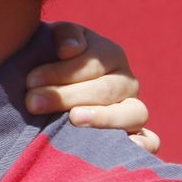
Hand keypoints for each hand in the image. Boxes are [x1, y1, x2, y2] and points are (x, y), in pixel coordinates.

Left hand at [25, 21, 157, 152]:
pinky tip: (119, 146)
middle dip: (66, 96)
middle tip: (33, 102)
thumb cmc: (51, 58)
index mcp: (110, 55)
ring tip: (73, 118)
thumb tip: (69, 50)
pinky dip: (142, 144)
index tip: (30, 81)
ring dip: (103, 118)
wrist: (49, 83)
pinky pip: (150, 141)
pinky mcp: (137, 135)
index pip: (90, 64)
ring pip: (133, 113)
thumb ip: (64, 35)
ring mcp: (134, 109)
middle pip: (105, 90)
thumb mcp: (54, 38)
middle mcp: (127, 82)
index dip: (60, 72)